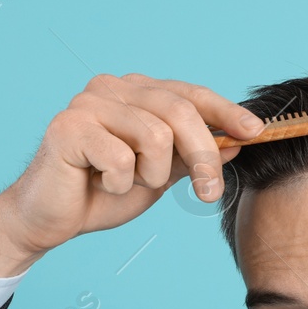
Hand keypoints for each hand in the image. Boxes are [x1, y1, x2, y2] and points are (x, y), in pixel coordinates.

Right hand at [0, 73, 264, 275]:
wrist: (52, 219)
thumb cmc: (103, 192)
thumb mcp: (161, 173)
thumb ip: (192, 154)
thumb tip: (238, 140)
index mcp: (135, 92)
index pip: (190, 93)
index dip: (225, 112)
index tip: (256, 132)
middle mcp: (111, 88)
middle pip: (179, 112)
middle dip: (202, 156)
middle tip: (209, 193)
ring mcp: (87, 104)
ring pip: (154, 136)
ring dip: (151, 175)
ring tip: (130, 184)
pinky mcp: (67, 127)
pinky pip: (120, 158)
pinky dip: (120, 184)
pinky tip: (101, 185)